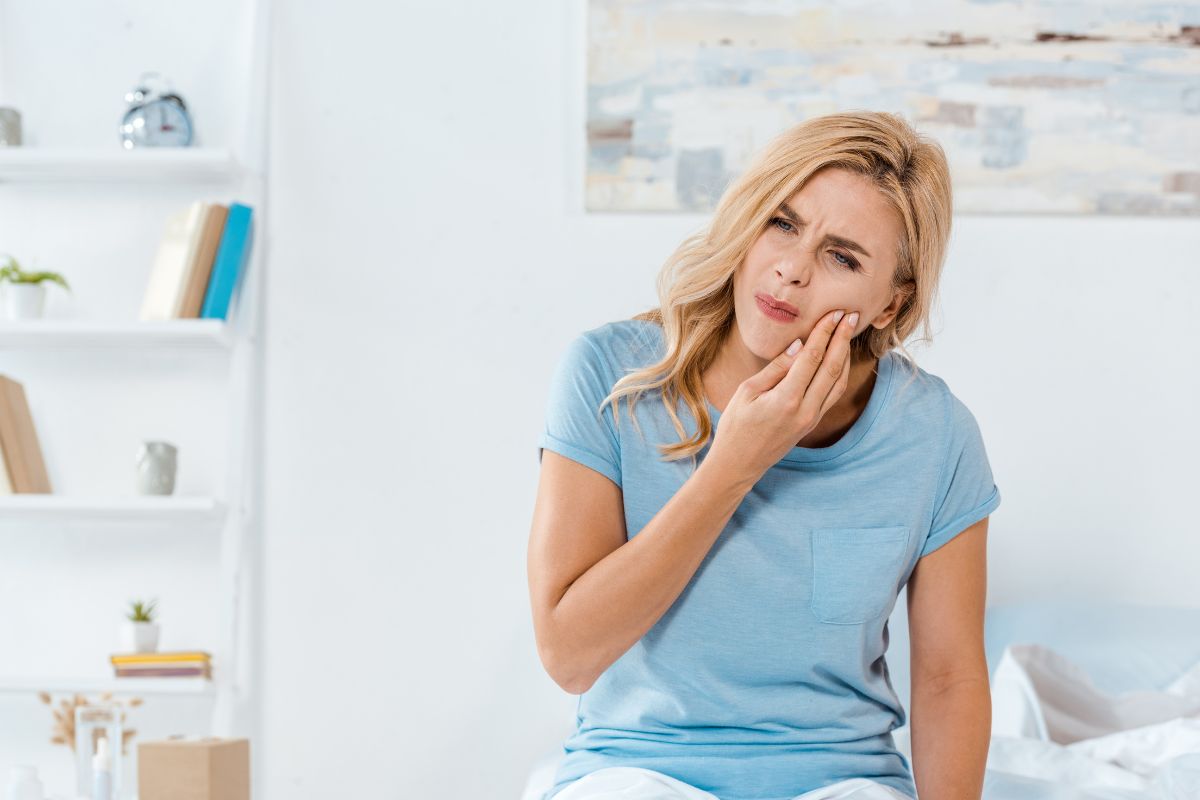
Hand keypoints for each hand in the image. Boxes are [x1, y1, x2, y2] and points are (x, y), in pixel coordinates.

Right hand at [708, 308, 858, 485]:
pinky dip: (840, 372)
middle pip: (832, 367)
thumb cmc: (736, 426)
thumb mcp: (747, 392)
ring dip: (845, 355)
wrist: (739, 464)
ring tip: (849, 332)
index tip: (834, 314)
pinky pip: (833, 394)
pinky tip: (840, 358)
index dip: (824, 333)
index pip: (812, 358)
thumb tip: (799, 346)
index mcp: (786, 399)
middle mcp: (806, 410)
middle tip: (851, 315)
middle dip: (842, 339)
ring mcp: (812, 418)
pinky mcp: (812, 423)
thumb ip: (776, 368)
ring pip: (838, 381)